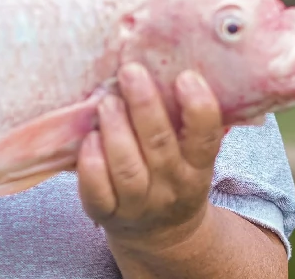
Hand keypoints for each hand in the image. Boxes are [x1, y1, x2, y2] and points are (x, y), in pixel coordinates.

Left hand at [77, 62, 224, 256]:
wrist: (163, 233)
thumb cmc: (174, 173)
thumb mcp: (192, 154)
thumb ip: (187, 119)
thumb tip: (178, 61)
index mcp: (197, 167)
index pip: (205, 139)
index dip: (198, 108)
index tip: (186, 76)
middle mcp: (171, 186)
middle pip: (160, 147)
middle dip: (144, 106)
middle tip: (130, 72)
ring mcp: (139, 203)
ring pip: (126, 168)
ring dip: (115, 130)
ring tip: (106, 101)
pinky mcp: (107, 212)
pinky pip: (97, 192)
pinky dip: (91, 164)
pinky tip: (88, 138)